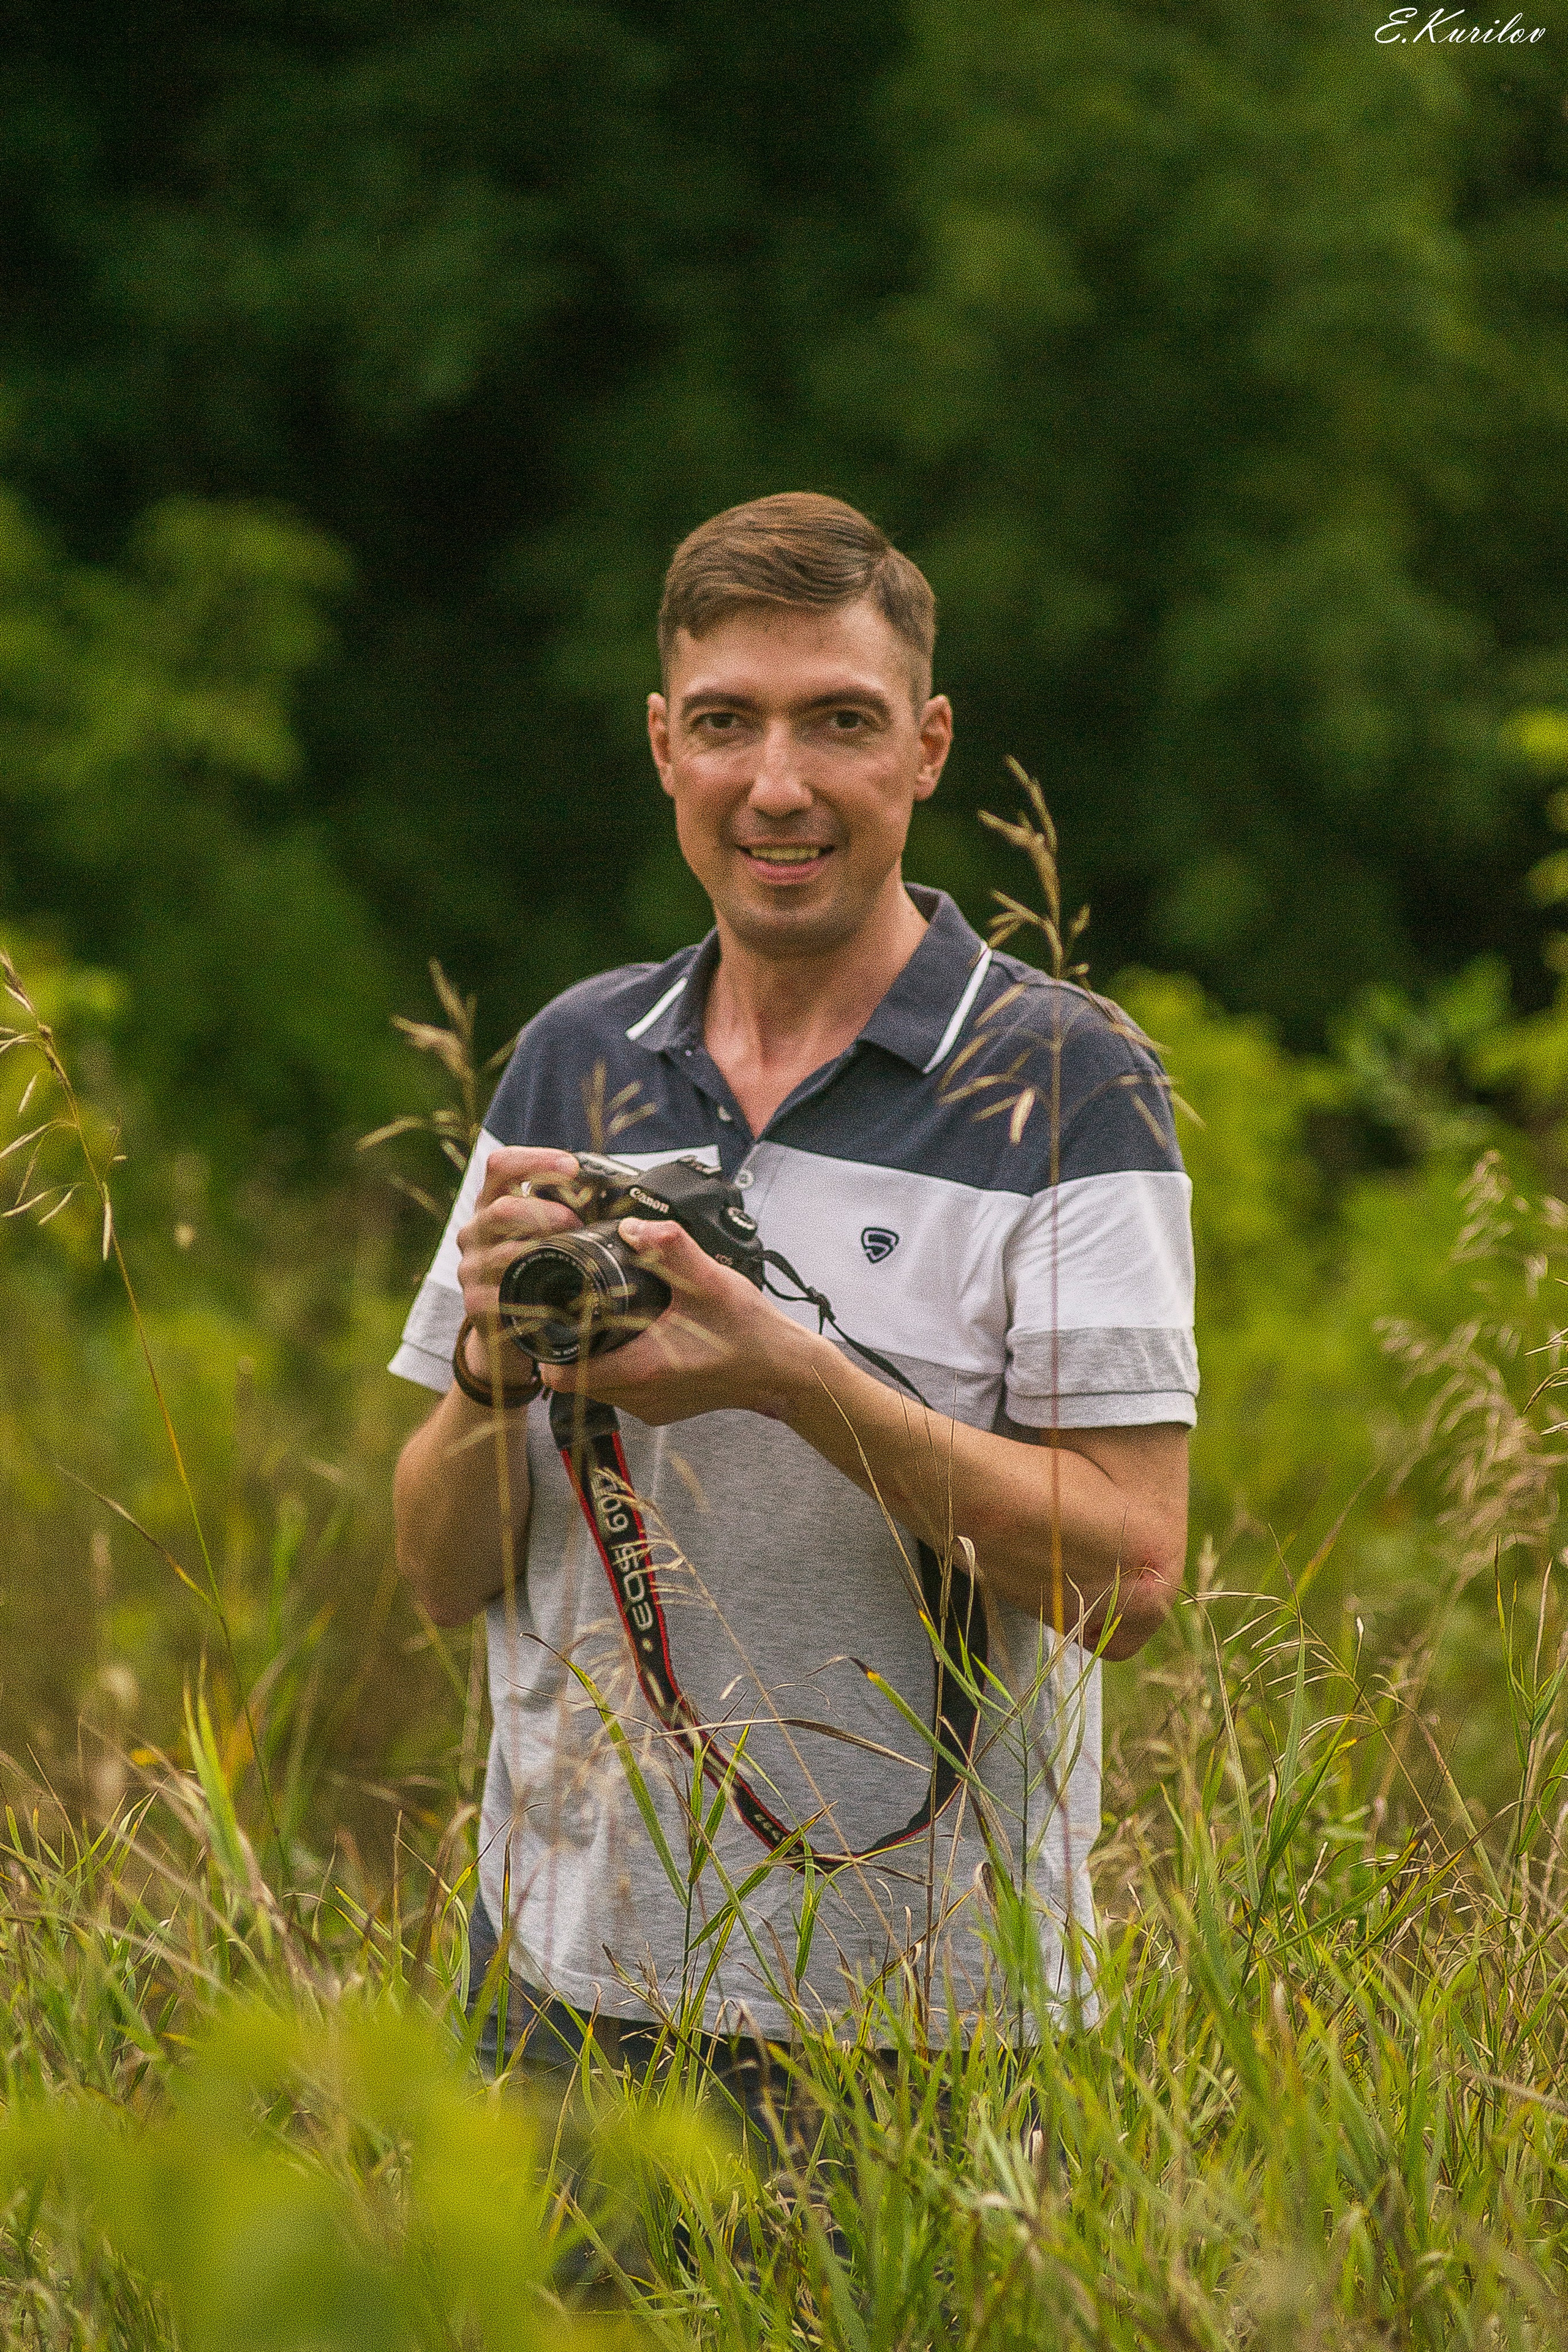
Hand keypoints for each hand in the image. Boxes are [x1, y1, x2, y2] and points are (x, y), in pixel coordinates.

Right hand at [455, 1146, 580, 1384]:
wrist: (510, 1326)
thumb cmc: (535, 1268)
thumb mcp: (540, 1230)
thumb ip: (562, 1208)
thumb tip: (613, 1195)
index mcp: (492, 1202)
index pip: (501, 1165)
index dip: (535, 1160)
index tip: (571, 1167)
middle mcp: (476, 1231)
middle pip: (502, 1209)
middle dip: (547, 1213)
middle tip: (577, 1223)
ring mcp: (473, 1268)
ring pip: (505, 1253)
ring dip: (546, 1251)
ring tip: (575, 1256)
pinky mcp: (478, 1305)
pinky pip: (505, 1295)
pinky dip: (536, 1293)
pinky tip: (556, 1294)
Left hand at [537, 1217, 830, 1426]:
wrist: (783, 1371)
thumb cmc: (750, 1330)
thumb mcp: (710, 1282)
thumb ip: (671, 1249)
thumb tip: (632, 1227)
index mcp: (644, 1368)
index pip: (566, 1374)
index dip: (548, 1348)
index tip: (548, 1318)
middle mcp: (641, 1397)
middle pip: (575, 1380)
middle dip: (569, 1348)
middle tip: (572, 1311)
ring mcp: (651, 1408)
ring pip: (598, 1387)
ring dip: (592, 1359)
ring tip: (599, 1322)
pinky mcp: (662, 1410)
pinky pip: (622, 1392)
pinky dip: (617, 1369)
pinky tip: (632, 1340)